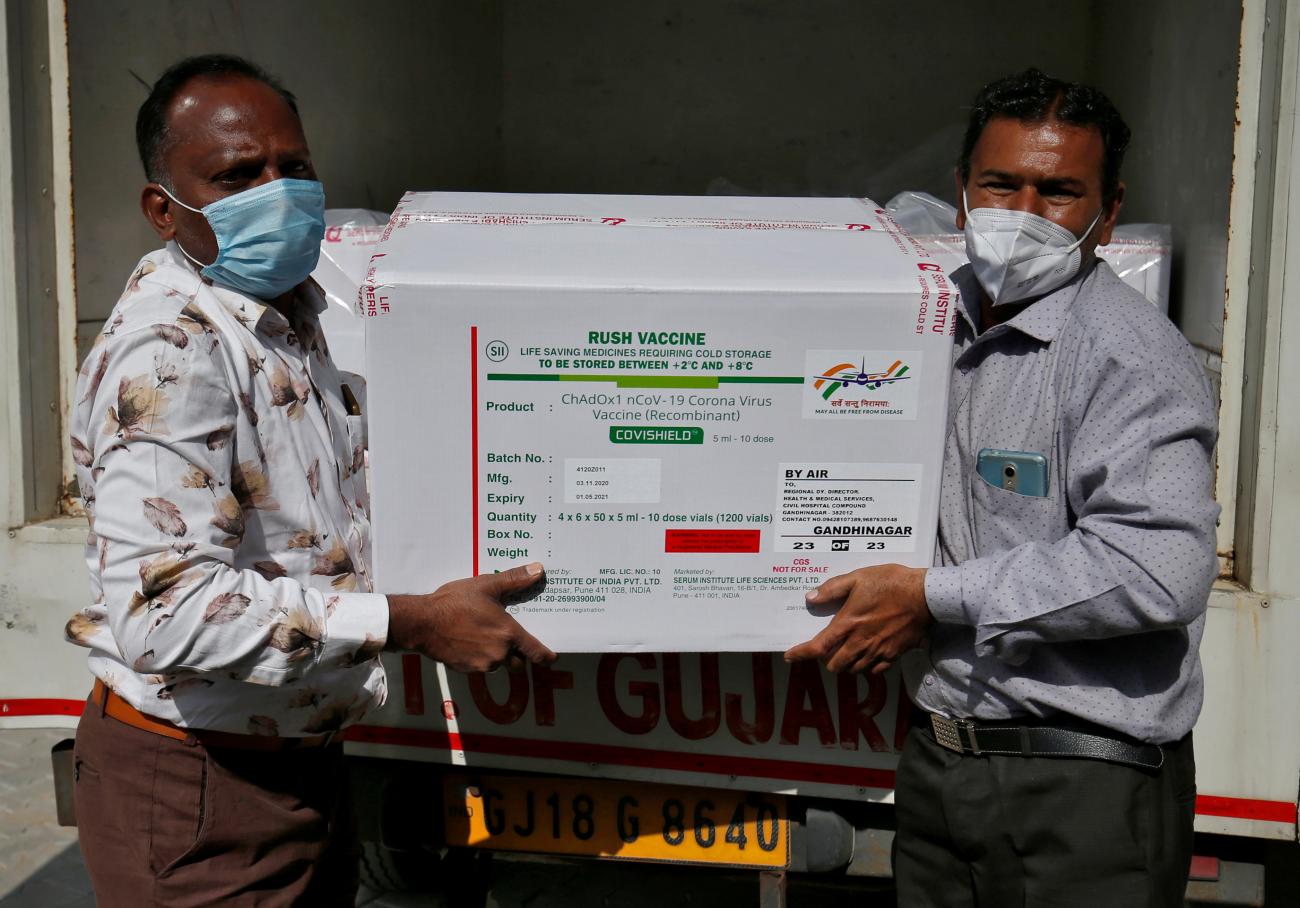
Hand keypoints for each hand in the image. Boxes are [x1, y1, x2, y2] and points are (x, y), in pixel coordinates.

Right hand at [386, 562, 556, 672]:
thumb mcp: (486, 585)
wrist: (422, 622)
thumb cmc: (454, 603)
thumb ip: (514, 580)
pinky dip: (480, 657)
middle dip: (519, 654)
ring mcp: (482, 664)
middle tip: (514, 640)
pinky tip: (471, 640)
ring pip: (499, 664)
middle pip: (519, 662)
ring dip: (498, 655)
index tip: (552, 658)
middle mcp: (499, 654)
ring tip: (488, 636)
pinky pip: (480, 666)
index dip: (547, 657)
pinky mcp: (466, 669)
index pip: (536, 653)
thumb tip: (538, 570)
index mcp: (508, 634)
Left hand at [784, 564, 930, 673]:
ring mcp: (878, 651)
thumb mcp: (858, 578)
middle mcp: (860, 642)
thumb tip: (811, 598)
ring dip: (845, 663)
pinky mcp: (894, 655)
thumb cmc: (891, 583)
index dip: (801, 654)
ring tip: (846, 650)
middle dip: (826, 659)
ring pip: (853, 669)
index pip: (818, 646)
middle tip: (828, 647)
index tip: (790, 656)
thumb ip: (832, 589)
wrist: (925, 595)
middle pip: (834, 665)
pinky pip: (874, 670)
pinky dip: (866, 666)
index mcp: (848, 623)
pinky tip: (867, 655)